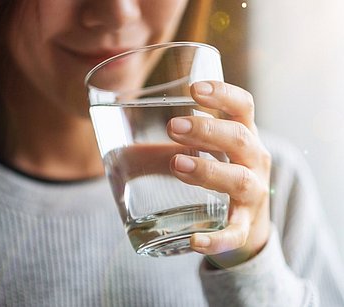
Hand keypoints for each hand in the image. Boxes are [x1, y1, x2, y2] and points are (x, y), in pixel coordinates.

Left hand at [167, 81, 271, 266]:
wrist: (248, 225)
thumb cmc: (220, 177)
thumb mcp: (209, 153)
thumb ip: (175, 141)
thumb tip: (120, 131)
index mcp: (244, 137)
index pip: (243, 106)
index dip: (223, 94)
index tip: (194, 89)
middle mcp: (254, 161)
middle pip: (240, 139)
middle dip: (208, 130)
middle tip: (172, 126)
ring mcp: (253, 194)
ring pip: (239, 180)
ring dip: (208, 171)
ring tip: (177, 164)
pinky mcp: (245, 226)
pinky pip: (235, 233)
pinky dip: (217, 238)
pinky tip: (195, 241)